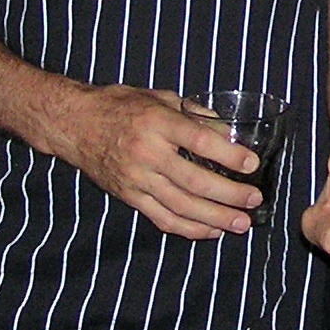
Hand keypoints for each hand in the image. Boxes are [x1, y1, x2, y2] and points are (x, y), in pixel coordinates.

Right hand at [54, 85, 262, 239]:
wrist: (75, 125)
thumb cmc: (121, 106)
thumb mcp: (160, 98)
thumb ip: (194, 114)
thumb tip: (228, 133)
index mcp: (157, 122)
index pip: (199, 140)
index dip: (228, 155)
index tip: (251, 163)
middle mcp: (147, 153)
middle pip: (194, 181)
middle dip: (229, 194)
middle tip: (254, 200)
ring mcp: (136, 179)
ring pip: (181, 206)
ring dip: (215, 218)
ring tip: (241, 223)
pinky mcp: (129, 197)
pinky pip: (162, 218)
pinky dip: (189, 228)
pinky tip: (211, 231)